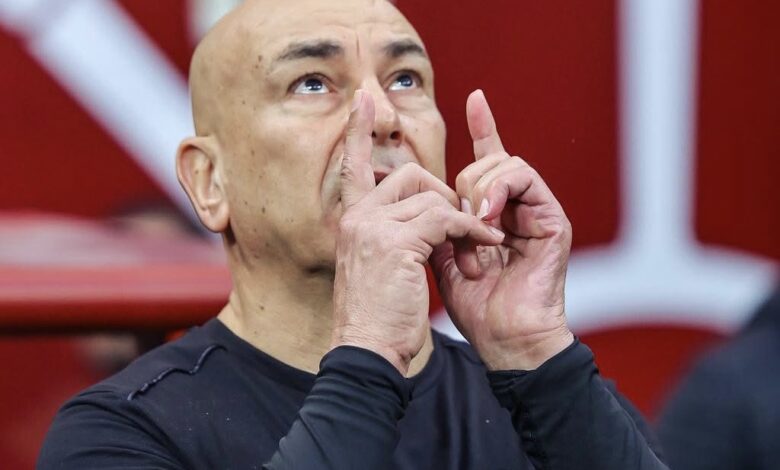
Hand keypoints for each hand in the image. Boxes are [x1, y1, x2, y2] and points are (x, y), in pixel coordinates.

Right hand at [332, 90, 504, 375]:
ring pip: (431, 196)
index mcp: (352, 223)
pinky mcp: (394, 241)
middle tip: (464, 229)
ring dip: (464, 222)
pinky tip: (483, 250)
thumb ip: (393, 236)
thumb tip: (423, 217)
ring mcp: (372, 226)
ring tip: (478, 252)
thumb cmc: (380, 319)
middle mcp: (357, 218)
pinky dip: (471, 231)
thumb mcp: (380, 270)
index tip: (363, 101)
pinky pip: (445, 217)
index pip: (353, 167)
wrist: (370, 354)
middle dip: (444, 196)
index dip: (358, 134)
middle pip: (408, 175)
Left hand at [431, 90, 573, 370]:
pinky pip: (523, 177)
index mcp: (493, 212)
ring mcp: (536, 210)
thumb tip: (424, 189)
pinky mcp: (552, 217)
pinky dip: (499, 190)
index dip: (482, 128)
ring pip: (503, 163)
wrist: (503, 337)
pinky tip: (486, 216)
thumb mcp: (443, 254)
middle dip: (463, 184)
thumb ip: (439, 219)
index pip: (487, 161)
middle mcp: (517, 207)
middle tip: (456, 223)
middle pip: (486, 161)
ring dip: (478, 189)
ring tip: (473, 226)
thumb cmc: (474, 304)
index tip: (476, 97)